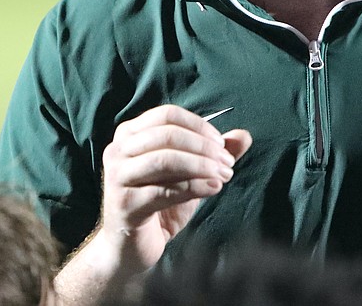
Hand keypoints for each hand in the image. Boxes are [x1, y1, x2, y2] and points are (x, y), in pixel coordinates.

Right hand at [97, 104, 251, 270]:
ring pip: (166, 160)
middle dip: (204, 147)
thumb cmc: (158, 203)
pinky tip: (213, 188)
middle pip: (167, 134)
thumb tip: (244, 136)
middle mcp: (118, 150)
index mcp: (130, 134)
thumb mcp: (188, 173)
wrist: (131, 246)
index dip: (199, 127)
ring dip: (201, 166)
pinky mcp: (125, 204)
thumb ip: (213, 153)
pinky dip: (194, 187)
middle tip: (227, 163)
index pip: (167, 115)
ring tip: (223, 176)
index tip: (222, 145)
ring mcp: (118, 177)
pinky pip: (164, 190)